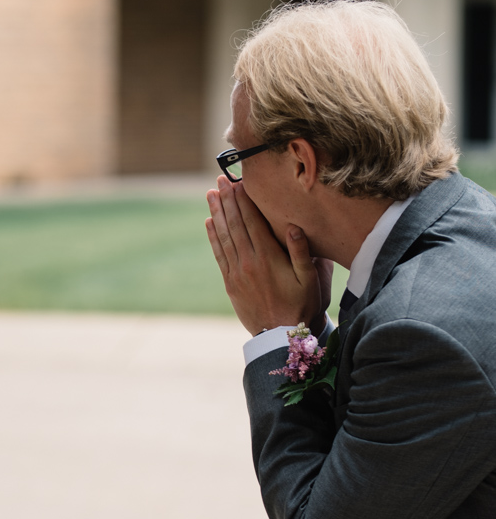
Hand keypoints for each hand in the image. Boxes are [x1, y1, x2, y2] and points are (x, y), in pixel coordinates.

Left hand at [205, 177, 327, 335]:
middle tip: (220, 180)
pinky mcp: (230, 283)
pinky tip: (210, 222)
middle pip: (235, 224)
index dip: (244, 200)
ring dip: (217, 213)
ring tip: (211, 194)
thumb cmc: (301, 306)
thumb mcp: (309, 279)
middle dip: (227, 200)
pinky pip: (219, 254)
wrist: (280, 337)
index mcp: (268, 258)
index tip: (238, 182)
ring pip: (223, 237)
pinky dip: (213, 236)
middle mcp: (248, 262)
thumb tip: (293, 226)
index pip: (252, 222)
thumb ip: (301, 252)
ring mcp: (236, 273)